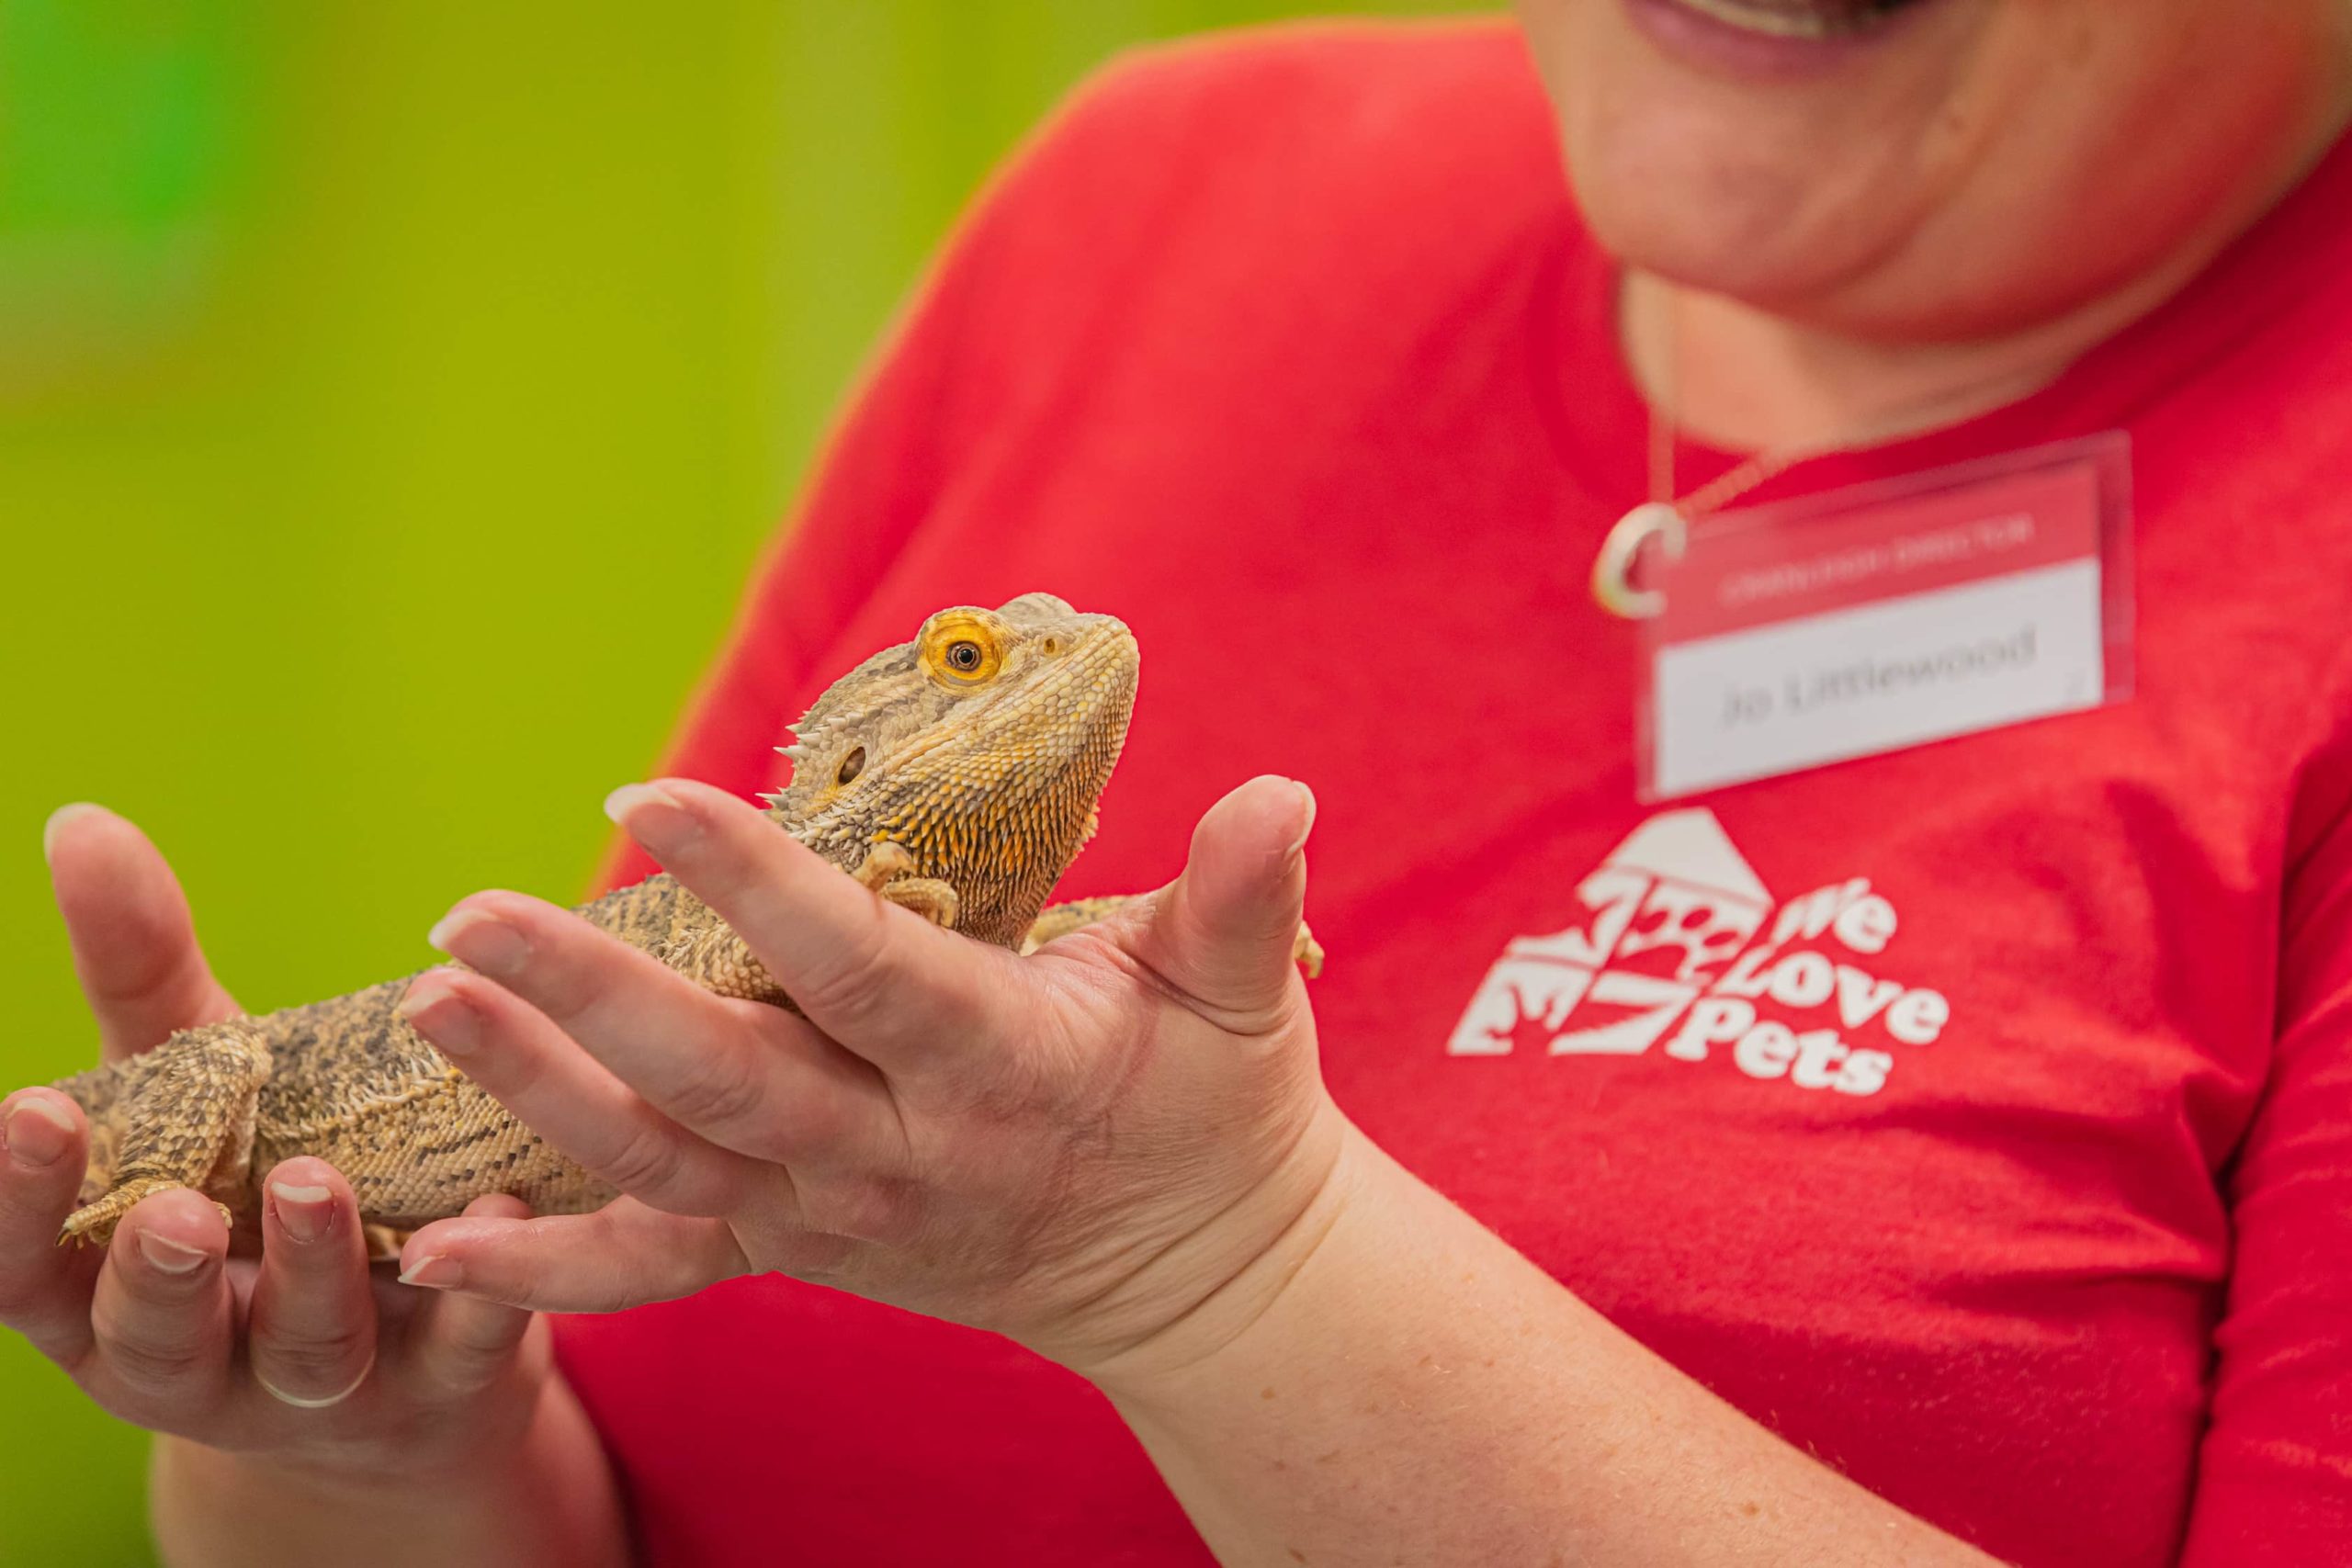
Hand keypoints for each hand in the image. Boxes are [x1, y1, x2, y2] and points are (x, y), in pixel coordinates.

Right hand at [1, 806, 552, 1483]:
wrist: (410, 1347)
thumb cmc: (264, 1188)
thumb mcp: (201, 1087)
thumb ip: (143, 974)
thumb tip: (80, 822)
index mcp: (105, 1287)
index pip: (27, 1263)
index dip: (20, 1201)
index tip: (36, 1110)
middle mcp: (200, 1354)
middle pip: (154, 1333)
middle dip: (160, 1271)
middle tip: (181, 1206)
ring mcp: (324, 1387)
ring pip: (304, 1349)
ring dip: (309, 1270)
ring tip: (321, 1185)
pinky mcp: (448, 1386)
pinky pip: (461, 1349)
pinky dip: (476, 1291)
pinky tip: (496, 1211)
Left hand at [394, 773, 1345, 1378]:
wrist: (1196, 1274)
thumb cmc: (1216, 1104)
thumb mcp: (1245, 997)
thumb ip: (1240, 897)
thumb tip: (1282, 795)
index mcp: (1005, 1064)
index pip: (862, 969)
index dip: (757, 884)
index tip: (651, 797)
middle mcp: (903, 1155)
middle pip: (727, 1078)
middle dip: (590, 998)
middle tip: (469, 917)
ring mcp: (839, 1218)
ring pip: (667, 1162)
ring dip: (538, 1094)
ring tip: (429, 1009)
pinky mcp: (800, 1250)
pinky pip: (662, 1269)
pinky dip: (551, 1266)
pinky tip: (439, 1243)